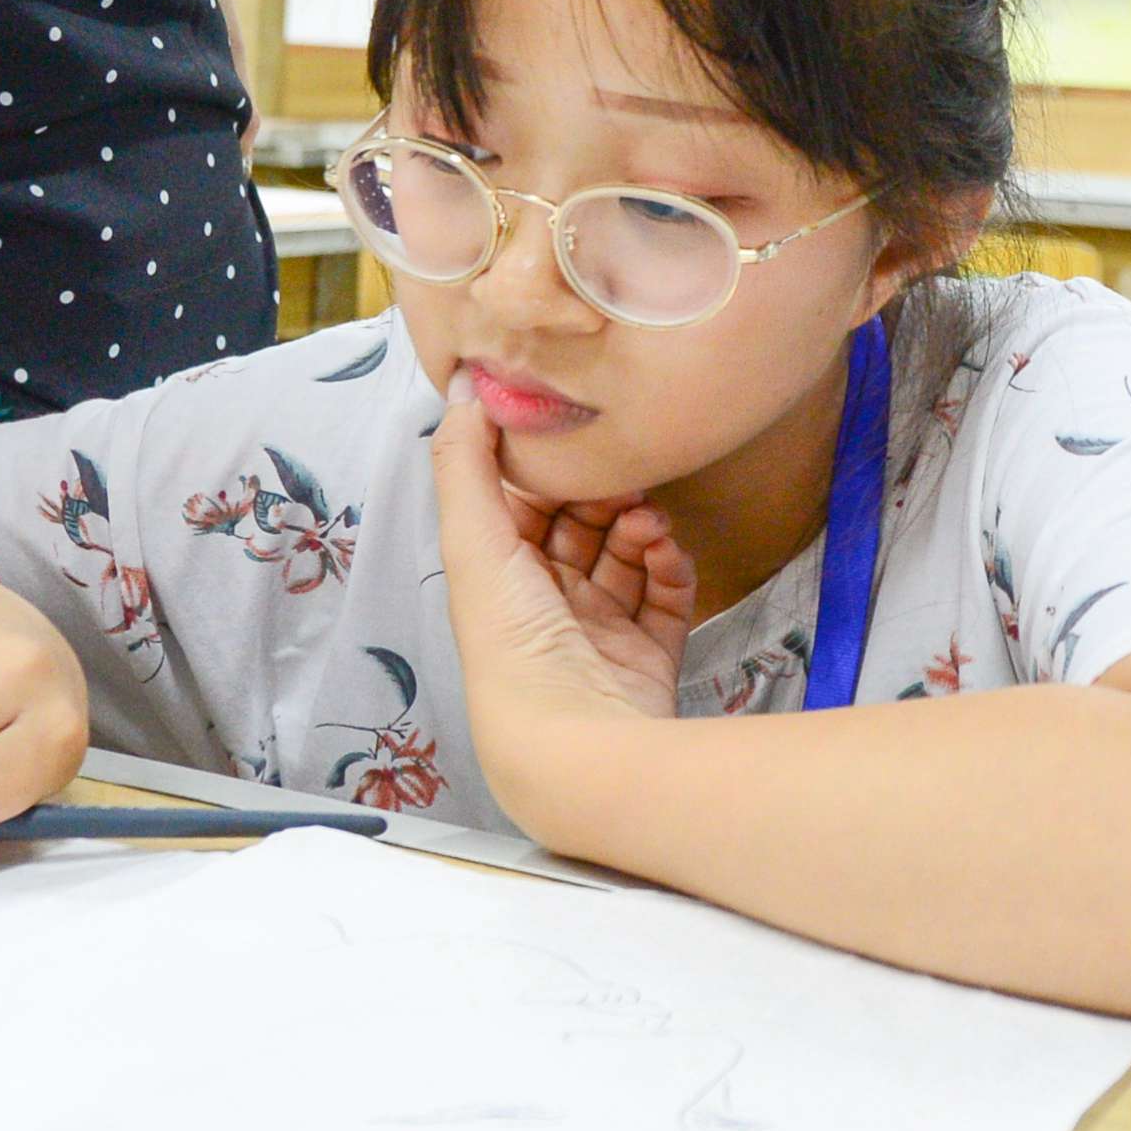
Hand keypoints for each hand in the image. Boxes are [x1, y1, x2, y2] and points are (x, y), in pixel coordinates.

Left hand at [428, 383, 693, 834]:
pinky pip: (665, 596)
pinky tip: (667, 553)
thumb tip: (460, 384)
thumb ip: (465, 461)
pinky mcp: (648, 655)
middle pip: (578, 528)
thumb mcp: (476, 542)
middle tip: (623, 479)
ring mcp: (599, 634)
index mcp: (495, 582)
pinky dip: (670, 568)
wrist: (577, 746)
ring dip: (639, 528)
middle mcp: (543, 607)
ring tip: (649, 522)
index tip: (572, 439)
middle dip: (603, 496)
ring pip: (624, 557)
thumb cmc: (514, 645)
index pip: (520, 508)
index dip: (546, 472)